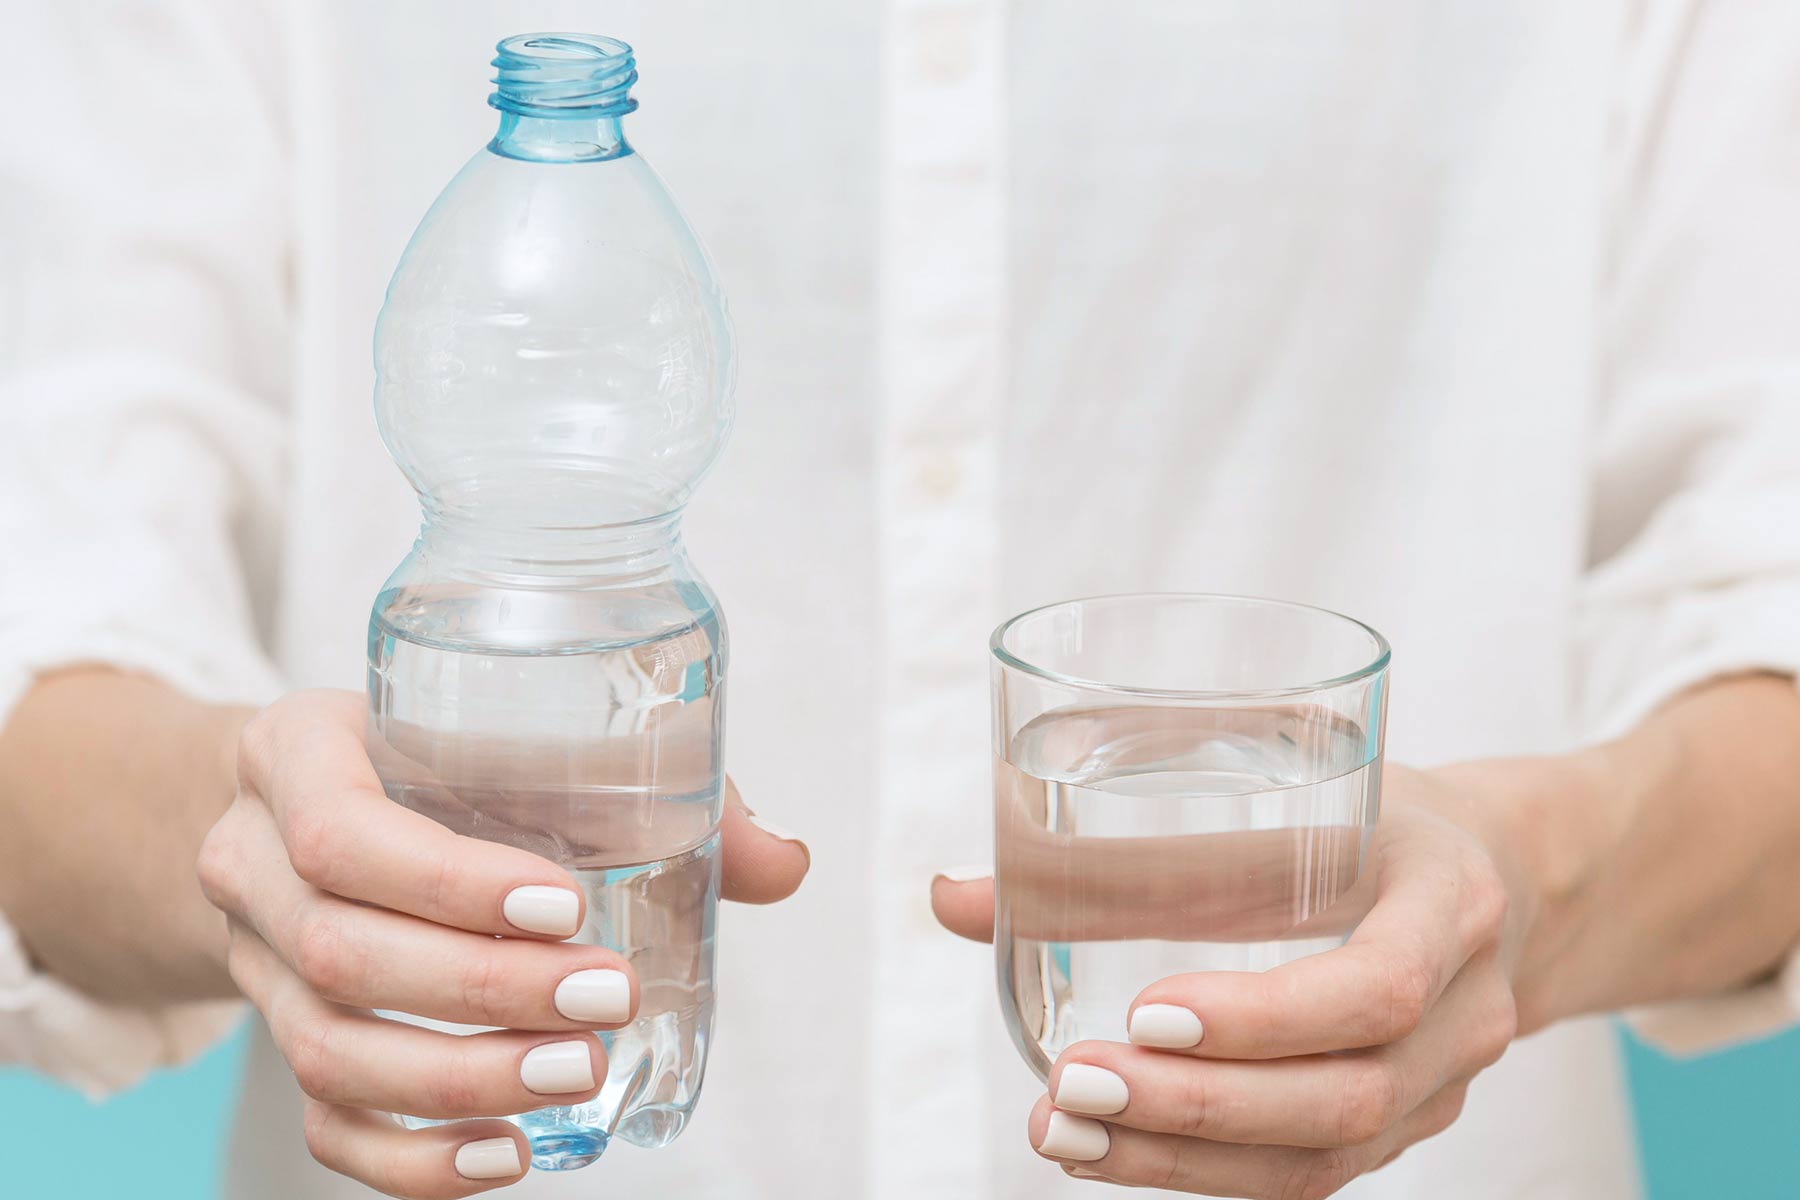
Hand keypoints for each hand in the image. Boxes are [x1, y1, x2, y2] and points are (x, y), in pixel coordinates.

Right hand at [198, 690, 807, 1198]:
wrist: (303, 794)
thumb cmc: (435, 752)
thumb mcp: (508, 728)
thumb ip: (647, 782)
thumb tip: (785, 863)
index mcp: (295, 754)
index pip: (342, 832)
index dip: (450, 882)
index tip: (568, 905)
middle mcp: (250, 860)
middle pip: (339, 951)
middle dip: (484, 990)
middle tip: (608, 1001)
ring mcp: (254, 960)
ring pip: (327, 1049)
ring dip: (461, 1079)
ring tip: (578, 1079)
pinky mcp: (280, 1035)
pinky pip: (323, 1120)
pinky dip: (415, 1157)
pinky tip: (508, 1155)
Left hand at [933, 764, 1531, 1196]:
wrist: (1501, 870)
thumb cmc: (1374, 809)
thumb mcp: (1288, 779)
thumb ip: (1129, 833)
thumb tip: (952, 898)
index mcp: (1449, 898)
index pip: (1376, 984)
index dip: (1264, 1016)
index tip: (1146, 1010)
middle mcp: (1466, 1006)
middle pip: (1346, 1096)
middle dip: (1197, 1107)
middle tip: (1072, 1089)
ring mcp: (1444, 1079)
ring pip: (1325, 1156)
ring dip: (1186, 1159)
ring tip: (1065, 1137)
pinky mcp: (1405, 1118)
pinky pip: (1313, 1172)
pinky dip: (1209, 1174)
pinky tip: (1114, 1157)